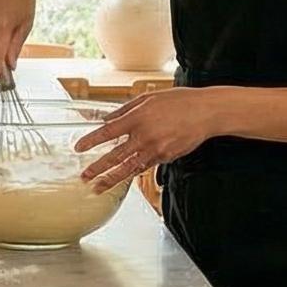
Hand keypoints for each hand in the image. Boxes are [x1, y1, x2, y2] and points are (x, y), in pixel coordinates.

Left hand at [77, 89, 221, 192]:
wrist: (207, 113)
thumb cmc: (178, 101)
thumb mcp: (148, 98)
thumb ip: (125, 109)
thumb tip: (107, 119)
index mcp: (138, 118)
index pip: (108, 132)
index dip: (91, 141)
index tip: (79, 148)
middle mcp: (144, 136)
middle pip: (116, 156)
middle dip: (98, 168)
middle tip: (84, 176)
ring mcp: (156, 150)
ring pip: (129, 168)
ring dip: (111, 179)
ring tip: (98, 187)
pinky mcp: (166, 158)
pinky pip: (146, 165)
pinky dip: (134, 170)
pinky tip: (124, 175)